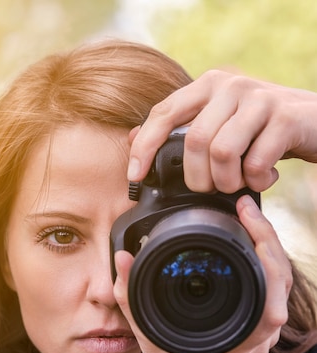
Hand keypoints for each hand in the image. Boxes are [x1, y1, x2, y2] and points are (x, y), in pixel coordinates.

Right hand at [113, 195, 291, 352]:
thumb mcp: (144, 325)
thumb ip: (129, 291)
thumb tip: (123, 257)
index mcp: (235, 335)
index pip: (271, 290)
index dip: (266, 250)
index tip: (248, 219)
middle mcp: (257, 334)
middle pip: (282, 279)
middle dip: (269, 237)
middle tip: (247, 210)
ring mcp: (263, 330)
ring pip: (283, 283)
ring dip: (271, 248)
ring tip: (250, 220)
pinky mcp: (260, 322)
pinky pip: (275, 288)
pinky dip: (268, 261)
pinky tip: (254, 242)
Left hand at [128, 70, 316, 192]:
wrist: (316, 121)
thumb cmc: (259, 127)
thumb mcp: (218, 123)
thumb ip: (179, 129)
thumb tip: (132, 139)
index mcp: (207, 86)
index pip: (163, 113)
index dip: (144, 147)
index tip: (135, 176)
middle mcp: (230, 85)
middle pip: (193, 141)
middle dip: (196, 178)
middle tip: (209, 188)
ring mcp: (259, 98)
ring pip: (222, 152)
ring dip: (227, 181)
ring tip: (237, 184)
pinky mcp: (285, 117)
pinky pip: (256, 162)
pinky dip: (256, 180)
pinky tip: (263, 178)